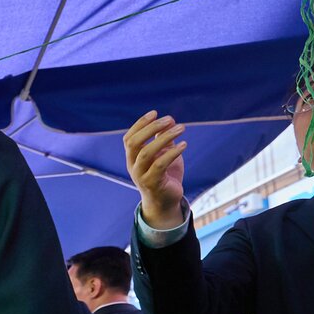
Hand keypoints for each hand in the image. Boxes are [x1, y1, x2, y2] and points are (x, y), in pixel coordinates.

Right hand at [123, 110, 186, 229]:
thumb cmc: (164, 175)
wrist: (165, 201)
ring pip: (146, 153)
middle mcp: (133, 166)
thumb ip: (162, 139)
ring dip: (164, 138)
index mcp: (132, 158)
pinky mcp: (153, 183)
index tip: (155, 112)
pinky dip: (172, 153)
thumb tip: (168, 121)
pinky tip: (184, 144)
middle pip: (134, 143)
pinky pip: (160, 165)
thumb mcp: (163, 154)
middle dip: (151, 128)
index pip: (129, 138)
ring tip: (182, 128)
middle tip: (170, 119)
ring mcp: (141, 176)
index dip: (140, 124)